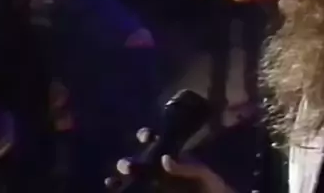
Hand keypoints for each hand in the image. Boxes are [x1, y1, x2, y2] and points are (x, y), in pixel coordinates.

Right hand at [105, 128, 236, 192]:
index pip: (154, 141)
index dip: (146, 136)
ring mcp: (154, 184)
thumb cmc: (212, 186)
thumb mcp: (203, 174)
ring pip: (131, 180)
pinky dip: (123, 189)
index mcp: (170, 157)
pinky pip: (134, 191)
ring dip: (119, 179)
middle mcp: (158, 169)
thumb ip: (187, 166)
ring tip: (111, 181)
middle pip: (137, 163)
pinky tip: (115, 189)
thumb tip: (165, 159)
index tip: (145, 136)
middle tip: (127, 167)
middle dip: (128, 164)